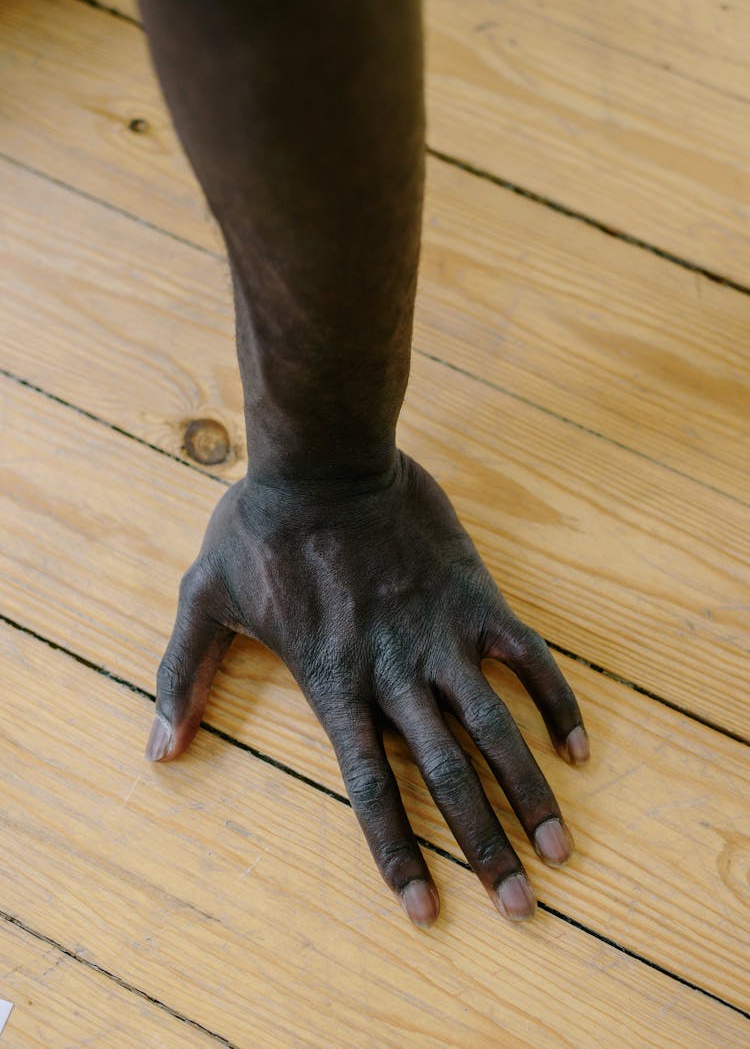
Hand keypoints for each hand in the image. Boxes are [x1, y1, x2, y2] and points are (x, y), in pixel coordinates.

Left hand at [146, 452, 588, 925]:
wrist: (324, 457)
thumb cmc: (260, 529)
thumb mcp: (205, 601)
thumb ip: (185, 677)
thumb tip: (159, 752)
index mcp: (334, 683)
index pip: (369, 790)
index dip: (398, 855)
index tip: (429, 912)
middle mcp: (393, 672)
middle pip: (445, 776)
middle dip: (485, 847)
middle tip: (523, 906)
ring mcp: (440, 635)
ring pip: (495, 728)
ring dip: (529, 791)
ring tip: (561, 848)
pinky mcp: (473, 598)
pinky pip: (526, 657)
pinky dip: (554, 701)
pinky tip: (577, 748)